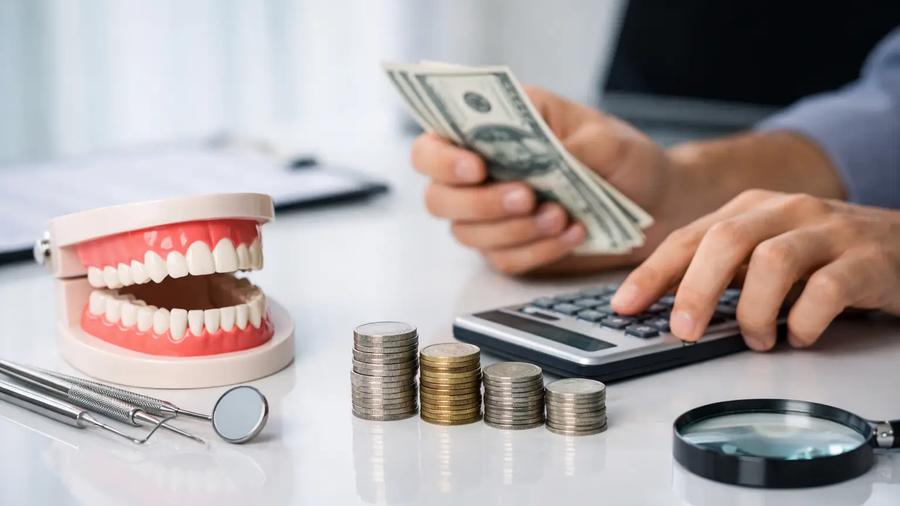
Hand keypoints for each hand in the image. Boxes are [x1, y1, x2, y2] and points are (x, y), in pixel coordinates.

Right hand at [410, 86, 683, 274]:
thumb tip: (545, 157)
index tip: (476, 166)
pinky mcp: (510, 250)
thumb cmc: (621, 157)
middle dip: (479, 202)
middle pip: (438, 197)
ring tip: (562, 215)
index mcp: (489, 130)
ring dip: (513, 229)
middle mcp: (479, 174)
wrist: (654, 203)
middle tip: (526, 197)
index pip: (431, 146)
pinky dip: (537, 250)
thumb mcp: (607, 139)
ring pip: (468, 234)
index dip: (441, 159)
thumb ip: (572, 144)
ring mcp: (490, 216)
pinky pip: (504, 260)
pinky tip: (572, 234)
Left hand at [612, 190, 899, 349]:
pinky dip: (805, 320)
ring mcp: (828, 232)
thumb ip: (718, 269)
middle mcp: (786, 211)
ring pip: (773, 261)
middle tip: (684, 330)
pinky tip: (800, 336)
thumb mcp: (763, 252)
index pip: (688, 237)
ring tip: (756, 339)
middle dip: (696, 289)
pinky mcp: (866, 260)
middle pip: (726, 240)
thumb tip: (661, 301)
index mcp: (751, 209)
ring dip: (753, 309)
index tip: (623, 306)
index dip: (652, 273)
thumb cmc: (823, 253)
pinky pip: (828, 289)